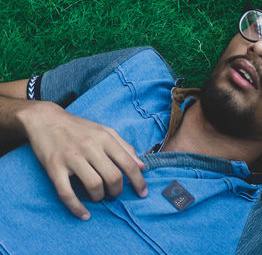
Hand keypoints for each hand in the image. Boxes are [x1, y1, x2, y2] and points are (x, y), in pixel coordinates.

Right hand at [19, 101, 147, 219]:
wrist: (46, 120)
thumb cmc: (79, 128)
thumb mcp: (105, 131)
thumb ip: (125, 147)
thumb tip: (142, 166)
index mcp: (105, 138)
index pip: (128, 164)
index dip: (138, 181)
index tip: (142, 193)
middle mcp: (90, 147)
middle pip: (113, 177)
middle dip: (117, 191)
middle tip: (114, 192)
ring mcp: (71, 158)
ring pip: (94, 186)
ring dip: (100, 197)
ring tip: (98, 196)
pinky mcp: (54, 167)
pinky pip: (66, 193)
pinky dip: (76, 207)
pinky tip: (84, 214)